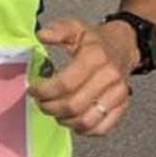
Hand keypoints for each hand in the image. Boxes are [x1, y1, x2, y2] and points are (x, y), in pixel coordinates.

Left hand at [25, 17, 134, 136]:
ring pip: (86, 120)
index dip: (45, 90)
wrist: (122, 46)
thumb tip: (41, 35)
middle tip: (40, 102)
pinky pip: (101, 128)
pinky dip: (83, 129)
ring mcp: (118, 94)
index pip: (65, 83)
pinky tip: (71, 119)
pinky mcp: (122, 107)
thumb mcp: (75, 28)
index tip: (33, 90)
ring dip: (64, 120)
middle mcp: (109, 77)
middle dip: (50, 107)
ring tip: (54, 111)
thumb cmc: (95, 40)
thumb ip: (57, 30)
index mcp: (95, 57)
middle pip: (73, 105)